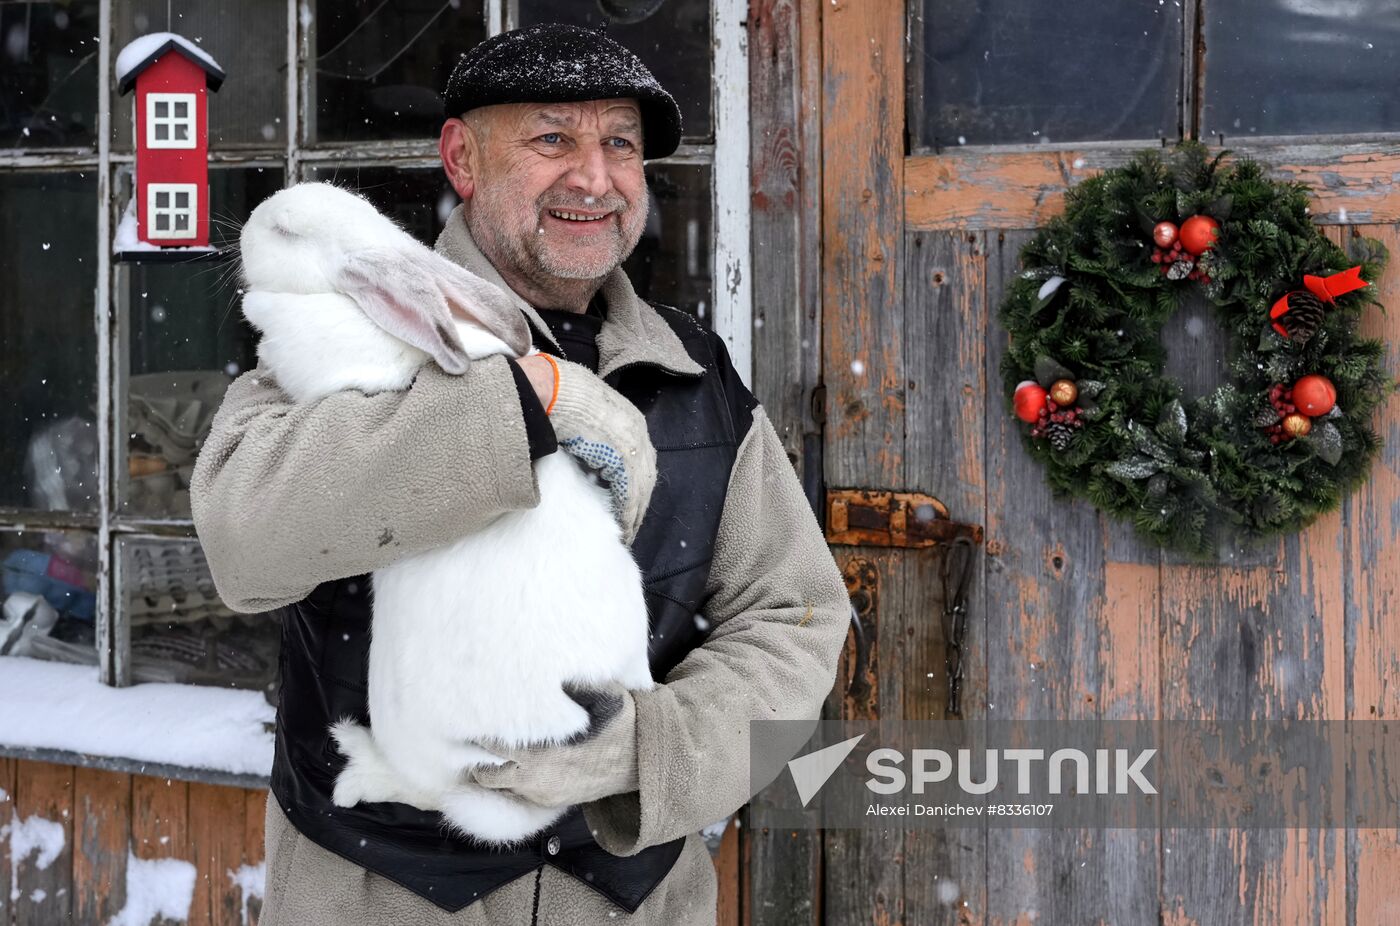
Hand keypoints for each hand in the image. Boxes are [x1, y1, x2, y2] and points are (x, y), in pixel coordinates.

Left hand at [470, 683, 639, 807]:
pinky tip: (511, 761)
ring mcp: (542, 795)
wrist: (645, 763)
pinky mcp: (549, 803)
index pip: (496, 744)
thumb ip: (577, 684)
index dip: (482, 729)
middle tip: (474, 734)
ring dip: (492, 769)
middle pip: (485, 773)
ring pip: (498, 788)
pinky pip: (516, 794)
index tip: (475, 712)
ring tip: (489, 749)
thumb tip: (553, 665)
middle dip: (479, 755)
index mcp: (545, 755)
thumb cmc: (623, 726)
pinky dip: (508, 780)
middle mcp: (538, 780)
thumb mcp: (605, 696)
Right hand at [525, 355, 656, 544]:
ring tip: (627, 530)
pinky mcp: (622, 458)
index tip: (632, 501)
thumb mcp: (587, 414)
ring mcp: (632, 445)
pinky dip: (627, 511)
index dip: (638, 482)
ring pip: (642, 487)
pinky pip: (629, 492)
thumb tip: (588, 452)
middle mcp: (638, 433)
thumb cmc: (563, 398)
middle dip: (640, 500)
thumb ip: (596, 434)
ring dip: (635, 511)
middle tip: (632, 522)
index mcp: (631, 421)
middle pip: (646, 475)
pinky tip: (623, 524)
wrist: (555, 389)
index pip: (642, 459)